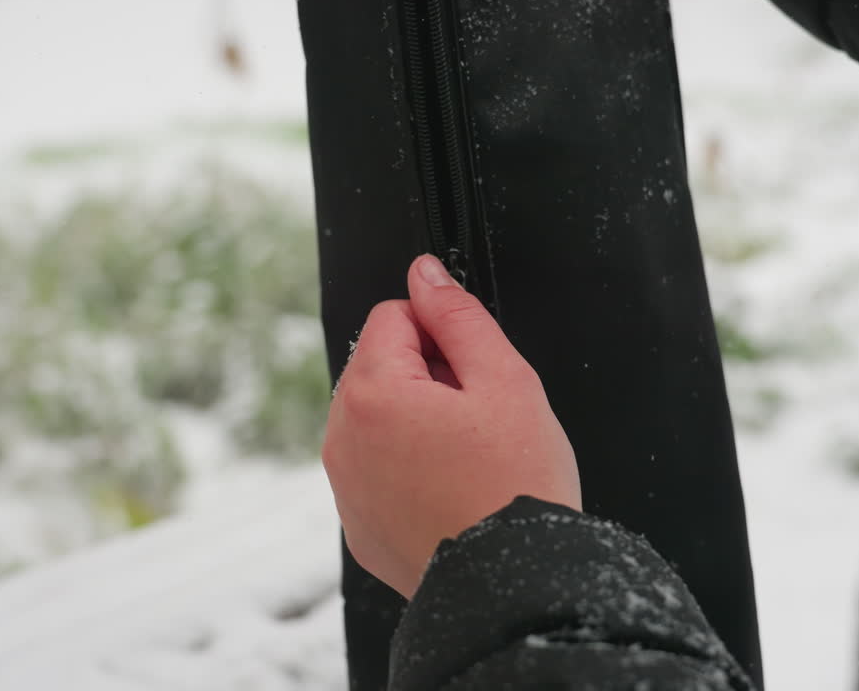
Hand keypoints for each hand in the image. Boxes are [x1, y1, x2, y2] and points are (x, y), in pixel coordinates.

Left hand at [322, 254, 581, 598]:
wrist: (512, 585)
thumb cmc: (516, 486)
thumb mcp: (505, 380)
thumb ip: (458, 316)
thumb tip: (425, 273)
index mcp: (371, 394)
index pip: (393, 316)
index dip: (442, 333)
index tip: (473, 371)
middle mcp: (342, 438)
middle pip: (381, 366)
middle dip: (428, 376)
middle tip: (478, 419)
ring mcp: (345, 486)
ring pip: (378, 418)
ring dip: (417, 422)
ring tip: (467, 459)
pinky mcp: (356, 525)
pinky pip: (377, 470)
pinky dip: (407, 469)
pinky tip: (450, 492)